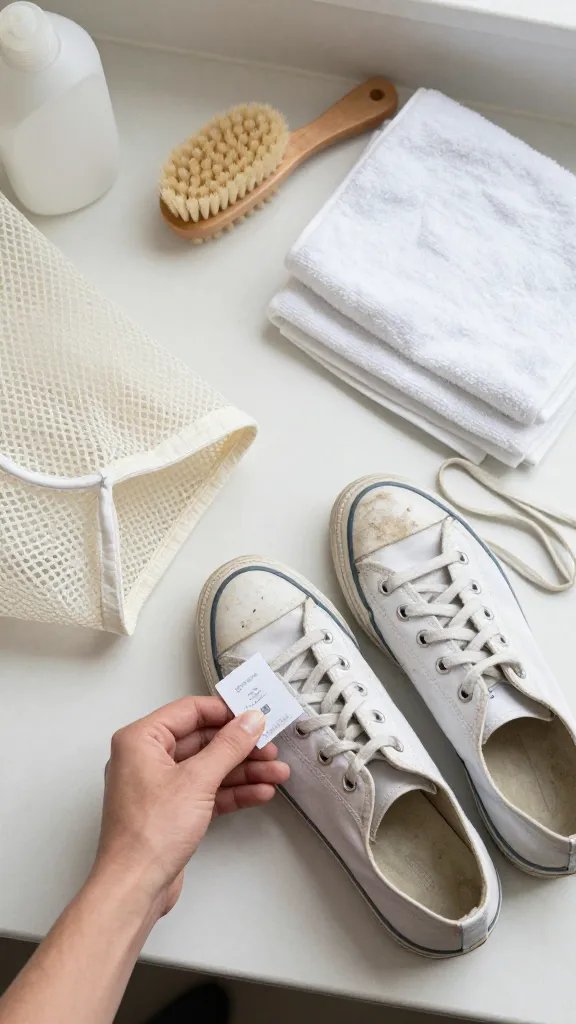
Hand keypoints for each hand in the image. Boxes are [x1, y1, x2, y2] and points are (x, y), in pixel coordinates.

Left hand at [92, 697, 288, 919]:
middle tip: (269, 748)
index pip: (190, 711)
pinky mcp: (172, 810)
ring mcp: (160, 786)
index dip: (225, 713)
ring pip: (209, 767)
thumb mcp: (197, 780)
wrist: (135, 888)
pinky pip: (207, 790)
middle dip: (240, 747)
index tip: (253, 716)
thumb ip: (228, 746)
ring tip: (275, 773)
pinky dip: (233, 791)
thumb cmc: (147, 835)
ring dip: (243, 770)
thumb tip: (249, 721)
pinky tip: (259, 792)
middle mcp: (147, 759)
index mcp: (141, 740)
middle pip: (203, 740)